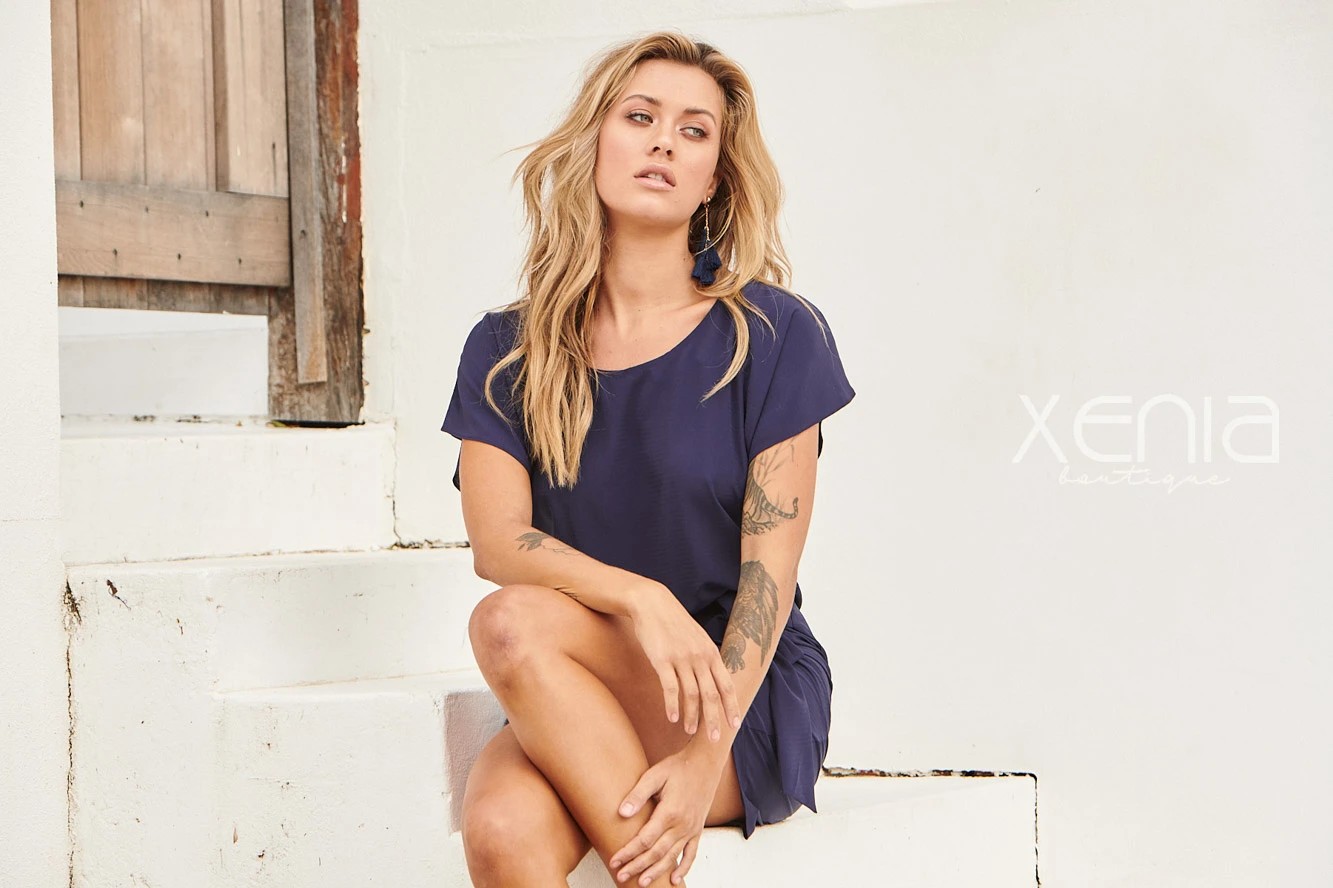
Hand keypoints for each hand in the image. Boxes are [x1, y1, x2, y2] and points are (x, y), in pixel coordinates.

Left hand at [609, 749, 721, 885]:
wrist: (705, 763)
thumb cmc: (678, 767)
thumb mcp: (655, 775)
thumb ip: (638, 795)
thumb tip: (622, 813)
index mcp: (669, 812)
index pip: (645, 840)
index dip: (628, 852)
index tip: (615, 861)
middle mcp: (682, 825)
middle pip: (656, 853)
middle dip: (637, 866)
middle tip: (621, 876)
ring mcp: (691, 829)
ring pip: (672, 857)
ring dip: (656, 871)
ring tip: (642, 882)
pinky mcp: (698, 830)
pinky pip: (692, 854)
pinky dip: (684, 868)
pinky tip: (675, 879)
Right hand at [628, 583, 741, 741]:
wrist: (653, 604)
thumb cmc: (675, 624)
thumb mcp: (698, 639)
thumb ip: (706, 659)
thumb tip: (714, 681)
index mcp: (711, 653)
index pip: (727, 685)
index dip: (732, 706)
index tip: (735, 725)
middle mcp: (700, 657)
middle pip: (711, 695)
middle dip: (714, 719)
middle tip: (714, 740)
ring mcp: (681, 658)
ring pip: (691, 695)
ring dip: (691, 716)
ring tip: (689, 731)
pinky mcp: (662, 660)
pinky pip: (670, 687)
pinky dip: (672, 705)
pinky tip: (671, 718)